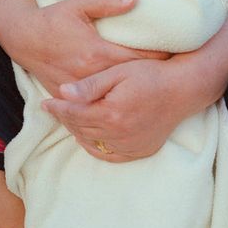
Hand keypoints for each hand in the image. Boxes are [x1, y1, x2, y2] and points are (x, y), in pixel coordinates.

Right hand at [11, 0, 169, 95]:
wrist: (22, 39)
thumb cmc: (52, 19)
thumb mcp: (78, 5)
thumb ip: (107, 1)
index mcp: (96, 52)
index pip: (138, 60)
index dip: (160, 59)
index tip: (179, 55)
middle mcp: (90, 76)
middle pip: (131, 81)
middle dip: (153, 78)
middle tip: (178, 73)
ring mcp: (81, 90)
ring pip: (116, 96)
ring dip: (136, 91)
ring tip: (159, 89)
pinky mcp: (73, 97)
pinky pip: (99, 103)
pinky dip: (115, 100)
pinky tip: (130, 99)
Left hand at [42, 57, 211, 162]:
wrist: (182, 89)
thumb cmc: (150, 75)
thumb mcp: (119, 72)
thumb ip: (90, 85)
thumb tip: (63, 92)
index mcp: (111, 113)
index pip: (74, 113)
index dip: (57, 108)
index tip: (45, 103)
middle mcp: (119, 134)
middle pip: (80, 128)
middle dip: (65, 118)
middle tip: (54, 109)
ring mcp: (130, 145)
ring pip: (92, 142)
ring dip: (77, 131)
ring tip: (69, 119)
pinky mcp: (139, 150)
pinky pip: (109, 155)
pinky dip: (94, 147)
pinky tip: (88, 136)